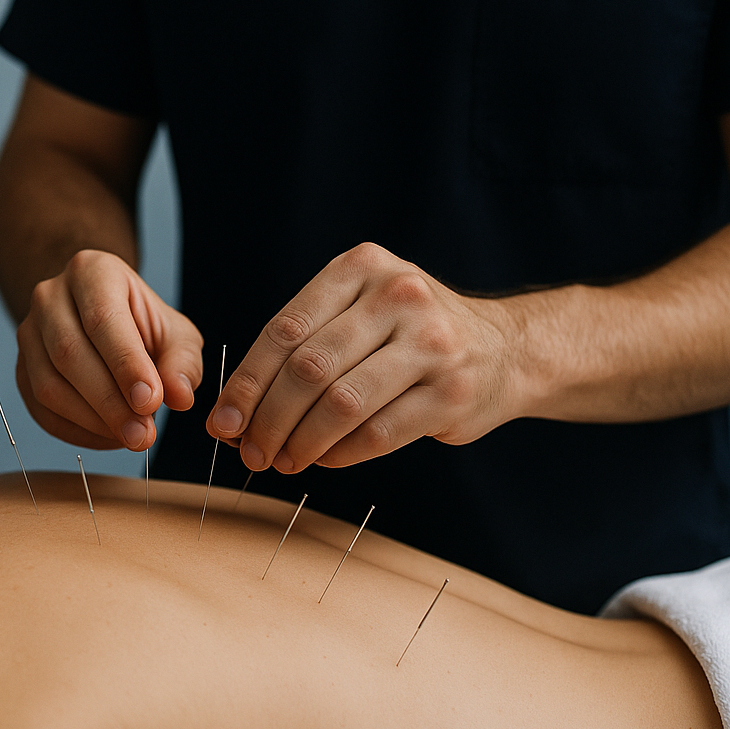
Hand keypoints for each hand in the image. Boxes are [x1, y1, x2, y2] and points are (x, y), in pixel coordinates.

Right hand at [16, 249, 203, 449]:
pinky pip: (40, 409)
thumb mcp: (175, 333)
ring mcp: (29, 333)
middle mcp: (50, 296)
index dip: (126, 364)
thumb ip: (182, 362)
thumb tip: (180, 397)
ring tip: (131, 437)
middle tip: (143, 434)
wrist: (104, 320)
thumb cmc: (143, 325)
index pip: (102, 319)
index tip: (151, 402)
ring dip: (92, 420)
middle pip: (69, 353)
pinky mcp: (21, 369)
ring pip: (48, 384)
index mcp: (91, 272)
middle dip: (109, 401)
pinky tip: (109, 437)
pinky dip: (76, 432)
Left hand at [209, 243, 522, 471]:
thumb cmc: (408, 335)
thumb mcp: (358, 310)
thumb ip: (302, 346)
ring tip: (282, 460)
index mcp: (361, 268)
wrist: (506, 349)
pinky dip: (340, 453)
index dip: (246, 383)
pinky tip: (324, 459)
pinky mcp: (452, 392)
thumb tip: (232, 412)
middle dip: (267, 419)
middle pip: (308, 368)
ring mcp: (432, 343)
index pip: (284, 330)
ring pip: (341, 404)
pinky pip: (377, 433)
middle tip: (249, 451)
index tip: (222, 422)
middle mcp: (399, 296)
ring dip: (300, 442)